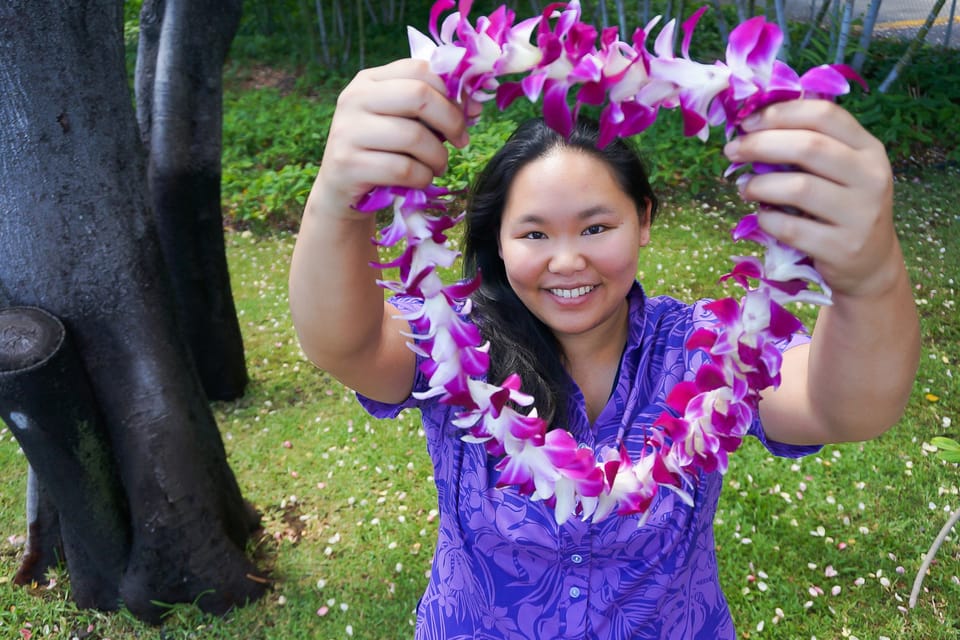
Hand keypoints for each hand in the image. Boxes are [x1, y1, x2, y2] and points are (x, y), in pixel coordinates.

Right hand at [314, 59, 479, 216]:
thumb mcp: (401, 121)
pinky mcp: (348, 164)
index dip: (452, 91)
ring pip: (414, 136)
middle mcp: (354, 99)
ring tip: (438, 166)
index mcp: (369, 80)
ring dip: (438, 157)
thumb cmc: (381, 151)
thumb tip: (474, 106)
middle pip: (419, 96)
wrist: (341, 190)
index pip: (419, 69)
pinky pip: (403, 169)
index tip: (468, 114)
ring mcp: (348, 131)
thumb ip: (431, 107)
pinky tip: (420, 180)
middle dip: (451, 121)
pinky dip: (422, 178)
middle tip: (461, 141)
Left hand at [723, 100, 898, 298]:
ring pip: (798, 187)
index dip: (779, 114)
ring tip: (745, 188)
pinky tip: (762, 217)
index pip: (824, 114)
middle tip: (732, 151)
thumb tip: (751, 128)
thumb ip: (810, 147)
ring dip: (760, 185)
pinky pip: (791, 227)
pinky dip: (767, 219)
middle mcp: (871, 177)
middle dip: (760, 144)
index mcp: (868, 149)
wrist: (869, 263)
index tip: (746, 123)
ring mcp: (860, 214)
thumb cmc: (841, 209)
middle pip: (808, 147)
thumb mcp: (840, 171)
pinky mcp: (842, 247)